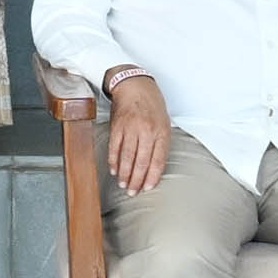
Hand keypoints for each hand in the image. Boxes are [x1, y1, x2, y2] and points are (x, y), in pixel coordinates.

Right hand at [95, 76, 173, 194]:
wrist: (135, 85)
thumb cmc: (151, 105)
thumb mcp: (164, 123)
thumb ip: (161, 144)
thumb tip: (155, 168)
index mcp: (161, 131)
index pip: (158, 160)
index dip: (152, 177)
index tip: (147, 188)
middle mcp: (147, 131)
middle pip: (141, 162)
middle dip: (136, 180)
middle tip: (132, 192)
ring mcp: (131, 128)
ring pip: (127, 157)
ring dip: (124, 174)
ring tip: (123, 184)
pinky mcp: (117, 126)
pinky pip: (115, 148)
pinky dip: (113, 161)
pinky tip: (114, 170)